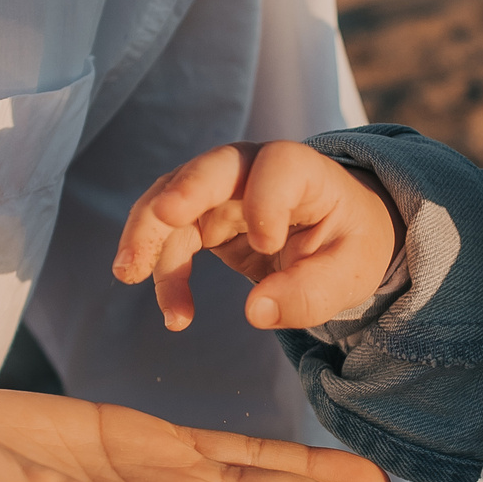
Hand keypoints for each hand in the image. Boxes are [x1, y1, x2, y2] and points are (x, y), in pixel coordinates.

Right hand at [114, 141, 401, 331]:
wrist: (335, 235)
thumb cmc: (348, 243)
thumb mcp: (350, 272)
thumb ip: (311, 292)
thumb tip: (256, 313)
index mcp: (303, 172)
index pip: (278, 167)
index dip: (266, 200)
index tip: (269, 244)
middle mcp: (253, 170)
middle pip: (210, 169)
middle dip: (182, 192)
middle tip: (162, 217)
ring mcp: (220, 191)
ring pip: (173, 200)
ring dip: (150, 237)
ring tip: (131, 277)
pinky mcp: (202, 218)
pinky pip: (169, 236)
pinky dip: (161, 270)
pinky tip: (175, 314)